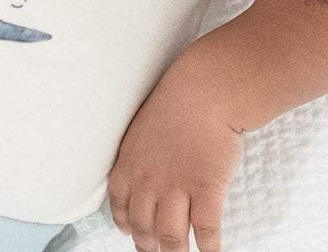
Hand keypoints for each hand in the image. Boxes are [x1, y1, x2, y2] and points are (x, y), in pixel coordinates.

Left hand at [107, 55, 243, 251]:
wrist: (205, 91)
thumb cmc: (177, 101)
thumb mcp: (143, 127)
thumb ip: (139, 155)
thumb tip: (144, 174)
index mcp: (130, 164)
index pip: (120, 206)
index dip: (125, 223)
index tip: (129, 232)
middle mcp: (149, 182)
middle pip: (143, 227)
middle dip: (148, 244)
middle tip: (156, 249)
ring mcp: (177, 189)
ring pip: (170, 238)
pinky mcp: (206, 191)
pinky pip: (204, 231)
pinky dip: (207, 248)